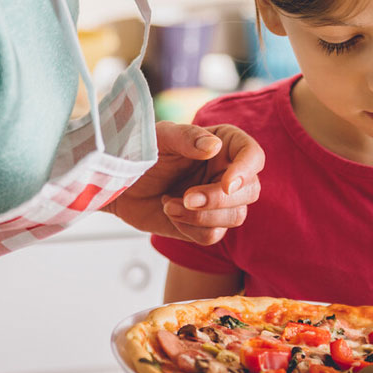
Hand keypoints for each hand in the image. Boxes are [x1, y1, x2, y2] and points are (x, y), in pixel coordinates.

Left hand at [104, 121, 263, 245]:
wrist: (118, 184)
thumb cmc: (140, 152)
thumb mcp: (161, 138)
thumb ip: (187, 137)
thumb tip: (214, 147)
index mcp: (224, 144)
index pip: (253, 156)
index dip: (246, 171)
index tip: (227, 184)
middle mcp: (227, 173)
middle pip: (249, 192)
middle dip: (217, 200)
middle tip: (186, 197)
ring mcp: (219, 201)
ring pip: (235, 217)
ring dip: (201, 216)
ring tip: (169, 204)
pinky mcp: (205, 225)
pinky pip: (213, 236)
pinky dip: (190, 228)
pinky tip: (170, 212)